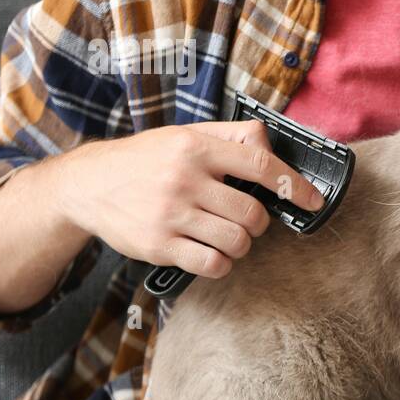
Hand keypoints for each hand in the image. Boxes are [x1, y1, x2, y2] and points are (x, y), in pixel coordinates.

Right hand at [58, 120, 325, 279]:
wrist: (86, 184)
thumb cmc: (144, 159)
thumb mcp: (183, 135)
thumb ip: (230, 136)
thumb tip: (271, 146)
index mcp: (195, 148)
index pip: (261, 165)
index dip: (294, 186)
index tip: (313, 201)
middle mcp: (184, 179)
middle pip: (253, 213)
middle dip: (259, 223)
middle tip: (247, 221)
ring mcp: (170, 215)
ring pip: (236, 241)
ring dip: (242, 244)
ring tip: (229, 237)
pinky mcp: (158, 245)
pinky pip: (212, 264)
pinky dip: (222, 263)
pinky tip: (212, 253)